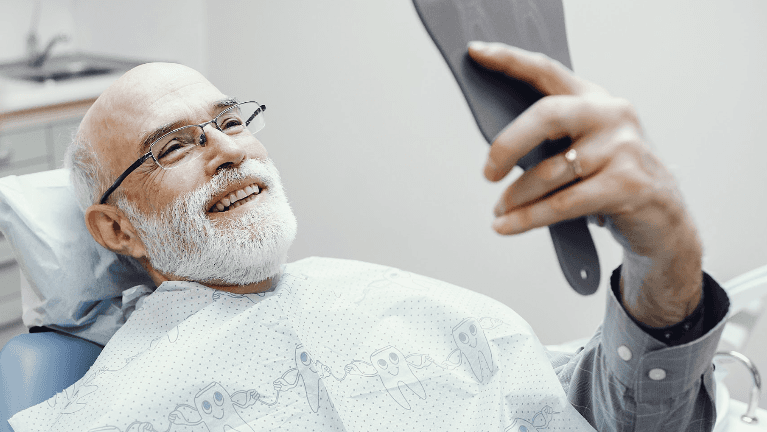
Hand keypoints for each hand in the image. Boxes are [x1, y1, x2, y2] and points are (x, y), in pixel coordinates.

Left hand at [468, 41, 702, 326]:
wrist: (666, 220)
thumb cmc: (615, 180)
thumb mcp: (587, 148)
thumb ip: (552, 139)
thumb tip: (498, 151)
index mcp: (594, 99)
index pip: (547, 70)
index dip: (509, 60)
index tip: (476, 53)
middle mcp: (610, 115)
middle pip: (546, 115)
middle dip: (507, 144)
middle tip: (488, 172)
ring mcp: (622, 149)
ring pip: (549, 171)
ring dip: (515, 196)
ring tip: (499, 210)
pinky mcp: (627, 185)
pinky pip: (562, 203)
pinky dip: (527, 218)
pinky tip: (506, 226)